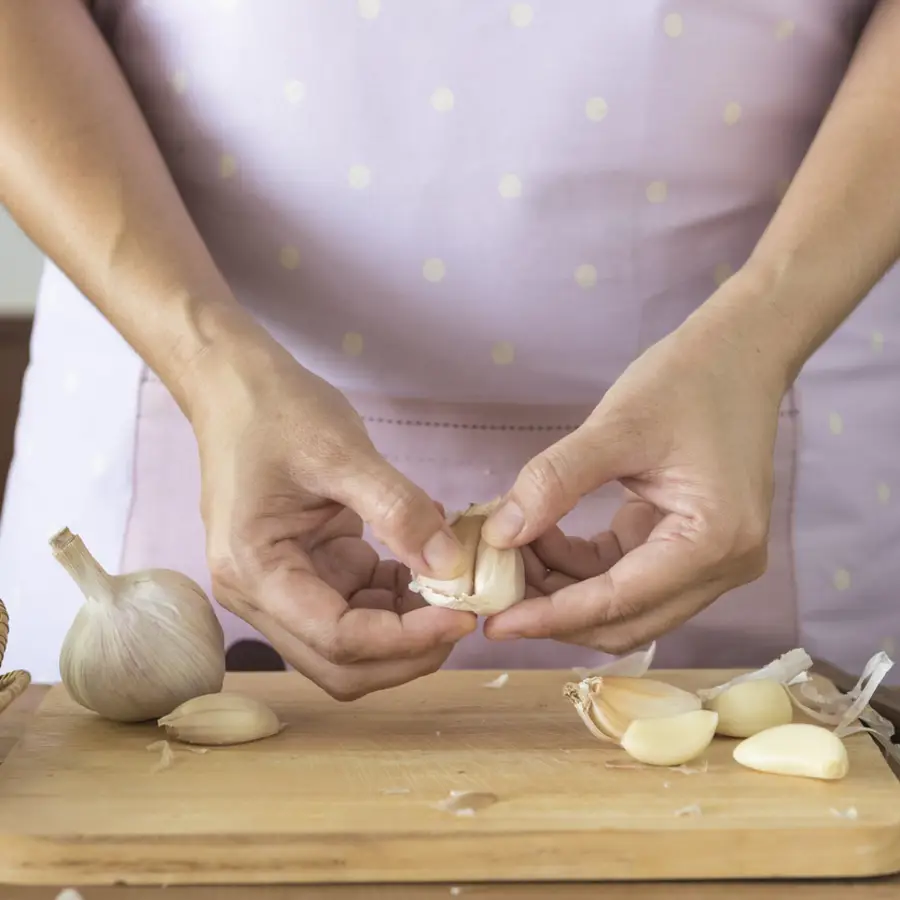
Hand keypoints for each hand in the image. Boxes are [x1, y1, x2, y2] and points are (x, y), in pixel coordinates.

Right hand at [187, 337, 476, 699]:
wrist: (236, 387)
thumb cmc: (276, 411)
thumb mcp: (340, 451)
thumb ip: (397, 509)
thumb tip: (452, 566)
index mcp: (255, 571)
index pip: (336, 637)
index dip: (404, 639)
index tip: (464, 617)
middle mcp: (259, 595)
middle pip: (341, 662)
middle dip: (407, 650)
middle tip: (464, 614)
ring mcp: (281, 587)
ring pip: (352, 644)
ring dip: (405, 627)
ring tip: (452, 585)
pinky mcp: (305, 571)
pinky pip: (356, 607)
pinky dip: (396, 598)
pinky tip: (426, 561)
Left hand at [480, 292, 787, 653]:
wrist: (738, 354)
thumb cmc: (686, 382)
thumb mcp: (615, 428)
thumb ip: (554, 482)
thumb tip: (499, 535)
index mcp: (712, 543)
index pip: (619, 602)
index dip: (551, 617)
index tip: (493, 624)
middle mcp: (722, 567)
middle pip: (625, 619)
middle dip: (554, 611)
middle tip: (493, 592)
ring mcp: (711, 562)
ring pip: (624, 605)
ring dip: (565, 589)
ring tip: (512, 554)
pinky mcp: (693, 548)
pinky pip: (629, 577)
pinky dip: (583, 568)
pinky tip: (543, 538)